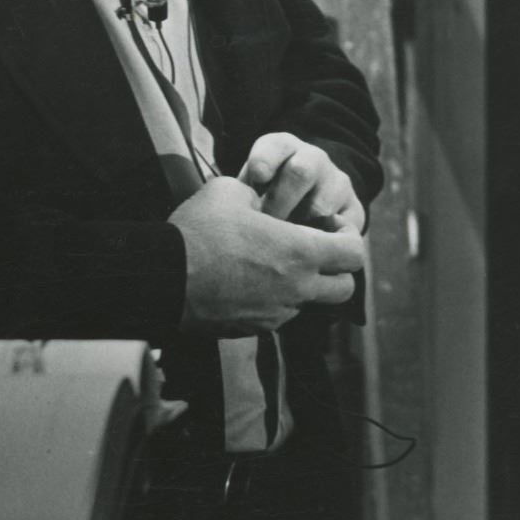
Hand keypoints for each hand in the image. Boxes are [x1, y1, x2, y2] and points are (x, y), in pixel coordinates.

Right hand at [168, 175, 363, 334]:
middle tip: (314, 249)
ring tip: (275, 264)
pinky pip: (280, 314)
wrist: (164, 277)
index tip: (329, 226)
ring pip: (311, 303)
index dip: (349, 237)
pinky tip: (250, 281)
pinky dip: (276, 299)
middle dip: (337, 269)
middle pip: (345, 289)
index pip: (355, 254)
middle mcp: (297, 288)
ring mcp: (277, 313)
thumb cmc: (200, 231)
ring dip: (304, 285)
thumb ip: (258, 193)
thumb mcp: (231, 191)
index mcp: (300, 252)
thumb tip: (260, 198)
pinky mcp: (255, 329)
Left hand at [237, 131, 365, 233]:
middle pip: (301, 171)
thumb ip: (241, 195)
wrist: (305, 210)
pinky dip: (325, 241)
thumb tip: (231, 216)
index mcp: (282, 149)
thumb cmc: (265, 199)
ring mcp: (336, 182)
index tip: (257, 180)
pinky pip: (344, 226)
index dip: (264, 161)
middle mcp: (312, 159)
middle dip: (281, 201)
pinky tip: (310, 251)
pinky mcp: (354, 210)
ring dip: (302, 225)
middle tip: (268, 224)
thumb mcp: (249, 190)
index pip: (275, 146)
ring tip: (286, 242)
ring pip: (324, 200)